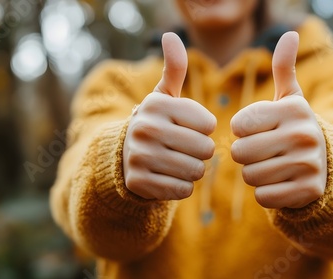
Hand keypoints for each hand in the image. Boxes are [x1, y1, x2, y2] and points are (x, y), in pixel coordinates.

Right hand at [123, 33, 215, 199]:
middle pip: (205, 150)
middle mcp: (146, 128)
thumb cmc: (156, 123)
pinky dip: (182, 186)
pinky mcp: (139, 182)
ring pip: (195, 172)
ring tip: (179, 162)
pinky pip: (183, 190)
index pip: (209, 125)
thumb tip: (171, 35)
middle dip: (202, 152)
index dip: (205, 130)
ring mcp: (140, 156)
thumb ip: (174, 68)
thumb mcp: (164, 96)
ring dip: (194, 170)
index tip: (190, 129)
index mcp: (157, 104)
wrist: (124, 155)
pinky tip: (170, 177)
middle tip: (186, 149)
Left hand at [231, 32, 326, 208]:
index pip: (239, 125)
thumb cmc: (294, 127)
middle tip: (261, 153)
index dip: (241, 131)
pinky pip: (263, 197)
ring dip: (254, 175)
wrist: (325, 164)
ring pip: (250, 177)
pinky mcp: (308, 191)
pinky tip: (279, 183)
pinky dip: (265, 193)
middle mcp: (304, 135)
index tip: (256, 131)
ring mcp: (309, 164)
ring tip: (271, 166)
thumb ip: (283, 68)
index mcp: (293, 109)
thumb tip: (290, 34)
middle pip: (241, 153)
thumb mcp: (290, 99)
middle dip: (244, 156)